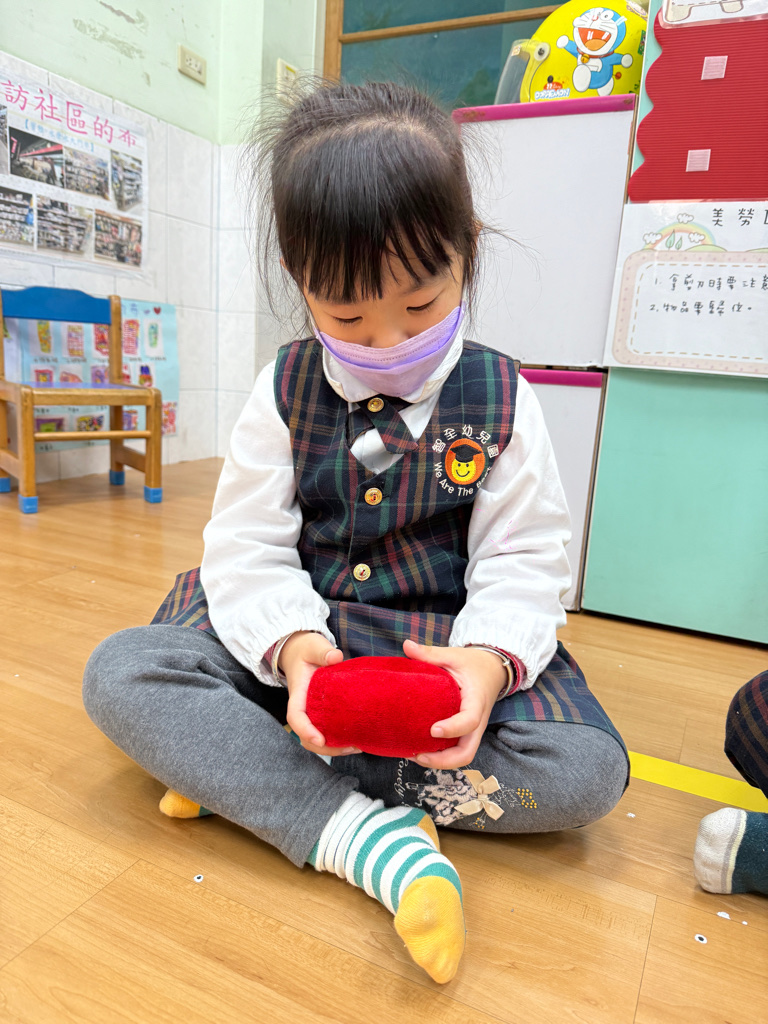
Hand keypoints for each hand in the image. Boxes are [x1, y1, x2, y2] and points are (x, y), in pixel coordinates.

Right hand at [279, 632, 360, 757]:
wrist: (300, 652)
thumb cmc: (307, 650)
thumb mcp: (313, 646)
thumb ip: (323, 651)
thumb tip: (336, 657)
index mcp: (298, 693)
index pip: (295, 716)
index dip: (306, 730)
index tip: (320, 739)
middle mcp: (303, 707)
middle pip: (305, 737)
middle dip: (325, 748)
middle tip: (350, 746)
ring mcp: (312, 712)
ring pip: (316, 740)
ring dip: (334, 748)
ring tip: (358, 746)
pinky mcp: (321, 713)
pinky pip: (326, 732)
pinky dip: (339, 740)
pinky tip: (357, 739)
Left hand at [403, 639, 505, 769]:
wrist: (493, 669)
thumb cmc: (473, 663)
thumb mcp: (454, 655)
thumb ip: (430, 653)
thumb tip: (406, 645)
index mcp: (477, 700)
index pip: (469, 721)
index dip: (452, 728)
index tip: (433, 729)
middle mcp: (478, 720)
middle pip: (468, 752)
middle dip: (444, 760)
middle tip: (418, 754)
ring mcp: (474, 729)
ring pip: (463, 756)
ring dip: (440, 762)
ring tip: (414, 755)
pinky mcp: (467, 732)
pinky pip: (458, 750)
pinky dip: (441, 756)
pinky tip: (420, 750)